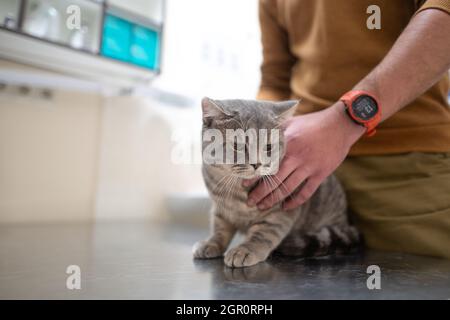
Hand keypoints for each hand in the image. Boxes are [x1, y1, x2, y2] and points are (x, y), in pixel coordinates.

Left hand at [244, 102, 364, 209]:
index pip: (266, 163)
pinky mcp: (321, 173)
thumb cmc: (312, 122)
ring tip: (262, 207)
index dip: (254, 176)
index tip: (244, 185)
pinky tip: (285, 207)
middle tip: (250, 202)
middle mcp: (297, 156)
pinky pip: (306, 192)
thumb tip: (254, 136)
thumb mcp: (290, 122)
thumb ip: (273, 130)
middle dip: (260, 193)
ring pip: (288, 188)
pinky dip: (295, 202)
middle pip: (274, 180)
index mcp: (287, 142)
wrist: (340, 125)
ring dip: (273, 200)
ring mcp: (310, 166)